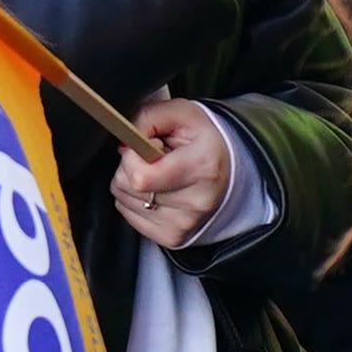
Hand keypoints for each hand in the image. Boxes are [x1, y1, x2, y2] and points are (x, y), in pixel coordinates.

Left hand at [111, 98, 234, 247]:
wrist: (228, 171)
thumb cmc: (203, 141)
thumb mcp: (182, 113)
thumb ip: (148, 117)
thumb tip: (123, 141)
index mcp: (202, 168)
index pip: (140, 175)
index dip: (134, 155)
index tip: (150, 145)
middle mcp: (196, 202)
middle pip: (127, 186)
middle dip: (131, 165)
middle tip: (157, 158)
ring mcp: (184, 225)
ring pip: (123, 199)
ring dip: (132, 182)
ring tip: (160, 173)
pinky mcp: (172, 238)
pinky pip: (128, 214)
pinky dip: (135, 199)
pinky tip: (157, 189)